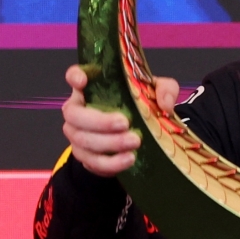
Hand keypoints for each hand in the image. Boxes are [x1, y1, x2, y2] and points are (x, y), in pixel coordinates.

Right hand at [61, 65, 179, 176]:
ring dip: (108, 143)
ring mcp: (77, 134)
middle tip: (125, 123)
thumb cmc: (140, 106)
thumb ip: (165, 90)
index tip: (83, 81)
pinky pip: (92, 161)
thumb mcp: (157, 93)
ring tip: (134, 142)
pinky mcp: (85, 156)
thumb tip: (165, 105)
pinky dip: (111, 162)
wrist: (137, 137)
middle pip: (74, 114)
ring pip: (82, 139)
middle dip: (99, 120)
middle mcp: (78, 109)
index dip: (75, 76)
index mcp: (92, 88)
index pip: (74, 76)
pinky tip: (129, 159)